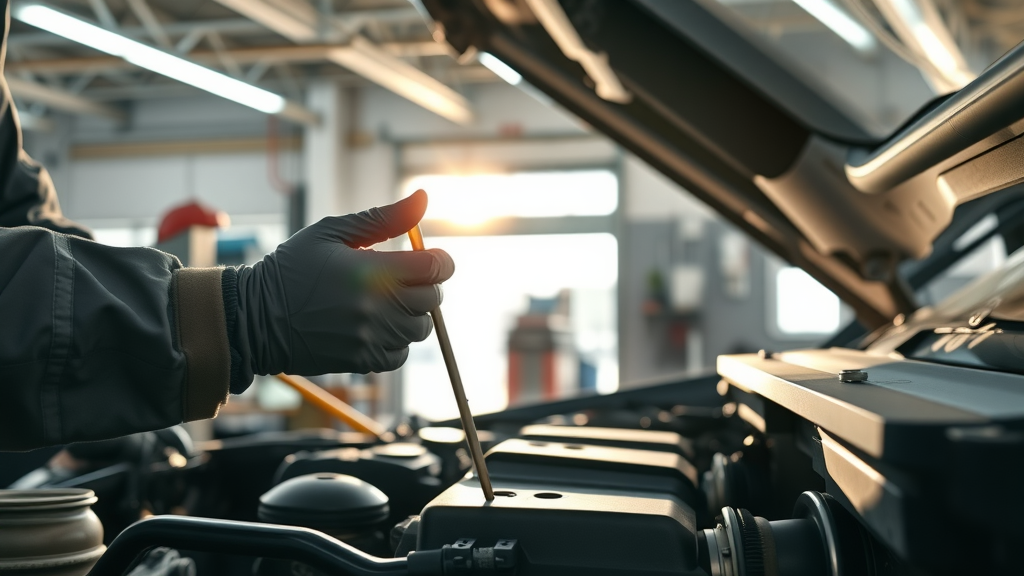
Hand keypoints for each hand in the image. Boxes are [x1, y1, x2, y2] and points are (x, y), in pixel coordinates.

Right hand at [234, 190, 452, 381]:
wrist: (256, 316)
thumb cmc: (293, 267)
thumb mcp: (332, 232)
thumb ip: (383, 218)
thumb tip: (423, 199)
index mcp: (373, 272)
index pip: (435, 268)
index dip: (439, 261)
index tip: (428, 259)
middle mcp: (378, 308)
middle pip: (432, 299)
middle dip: (424, 285)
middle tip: (400, 279)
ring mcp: (371, 338)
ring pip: (420, 328)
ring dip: (411, 314)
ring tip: (383, 302)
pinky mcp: (363, 360)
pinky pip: (401, 353)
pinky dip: (396, 341)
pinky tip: (374, 325)